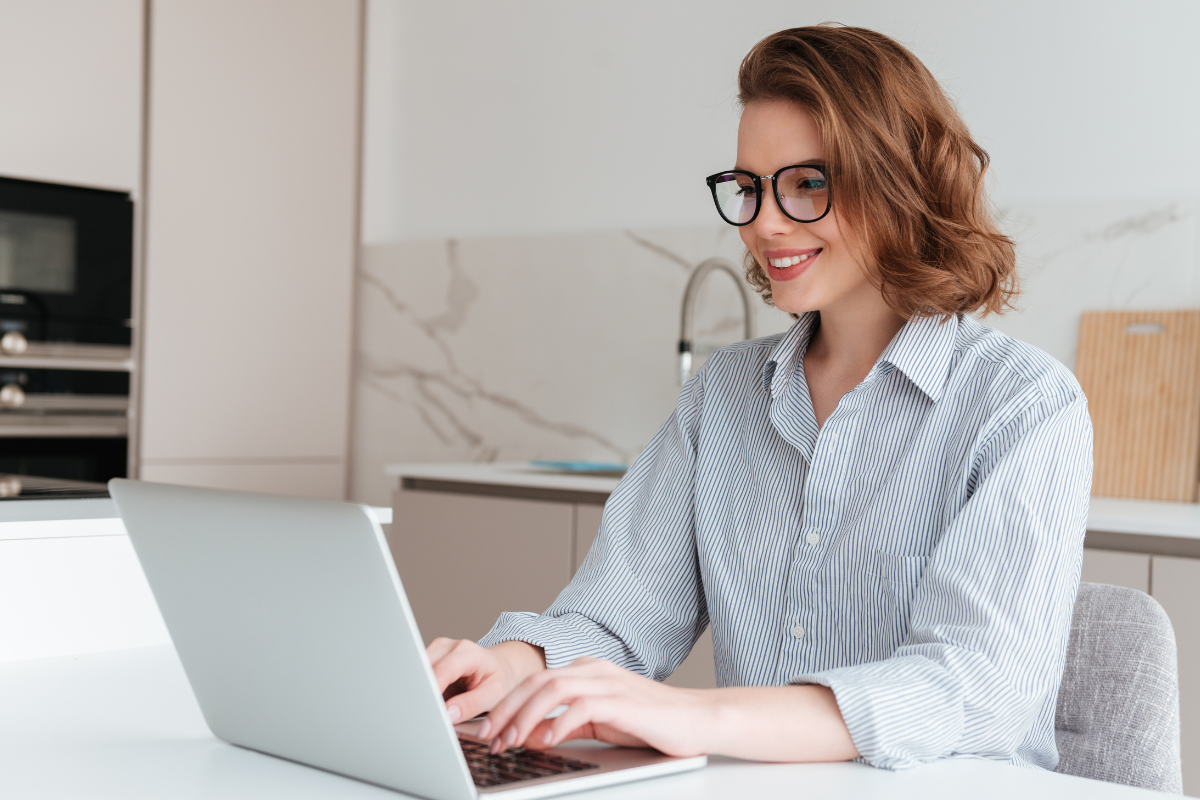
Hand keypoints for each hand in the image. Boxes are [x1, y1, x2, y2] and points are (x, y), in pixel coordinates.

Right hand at [427, 638, 546, 723]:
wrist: (502, 666)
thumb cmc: (500, 679)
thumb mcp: (494, 694)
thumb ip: (471, 704)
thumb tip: (447, 714)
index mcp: (466, 652)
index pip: (441, 671)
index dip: (431, 692)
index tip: (427, 713)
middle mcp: (447, 646)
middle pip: (423, 670)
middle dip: (422, 694)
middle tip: (426, 718)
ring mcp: (436, 651)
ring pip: (416, 673)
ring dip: (420, 694)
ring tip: (431, 711)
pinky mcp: (429, 660)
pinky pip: (418, 677)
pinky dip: (421, 692)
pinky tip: (430, 704)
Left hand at [477, 656, 710, 757]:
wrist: (697, 719)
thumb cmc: (650, 722)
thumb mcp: (600, 722)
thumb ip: (567, 724)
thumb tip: (532, 735)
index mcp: (586, 670)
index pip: (535, 681)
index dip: (507, 705)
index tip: (488, 730)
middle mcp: (594, 670)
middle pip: (536, 681)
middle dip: (507, 710)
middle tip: (489, 738)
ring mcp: (608, 682)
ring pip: (552, 689)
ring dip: (525, 717)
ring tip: (511, 741)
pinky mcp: (623, 701)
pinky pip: (582, 707)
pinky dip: (558, 724)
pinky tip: (546, 741)